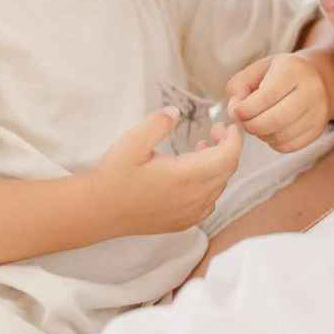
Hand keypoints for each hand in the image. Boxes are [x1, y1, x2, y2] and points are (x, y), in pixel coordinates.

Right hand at [96, 107, 243, 233]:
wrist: (100, 211)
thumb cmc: (115, 176)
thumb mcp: (132, 142)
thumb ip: (157, 123)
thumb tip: (175, 112)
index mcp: (186, 177)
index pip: (228, 157)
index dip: (234, 139)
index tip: (228, 126)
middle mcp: (194, 198)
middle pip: (227, 170)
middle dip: (227, 148)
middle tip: (214, 132)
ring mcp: (191, 214)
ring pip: (219, 186)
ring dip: (218, 166)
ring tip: (201, 148)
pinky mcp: (185, 222)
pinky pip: (210, 202)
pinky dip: (211, 185)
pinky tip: (194, 175)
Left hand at [225, 53, 331, 151]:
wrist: (310, 78)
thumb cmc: (278, 74)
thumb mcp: (255, 70)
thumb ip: (238, 87)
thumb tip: (235, 110)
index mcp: (293, 69)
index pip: (267, 97)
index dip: (245, 109)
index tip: (234, 112)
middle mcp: (312, 89)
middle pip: (276, 120)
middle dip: (251, 125)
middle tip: (243, 122)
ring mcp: (319, 111)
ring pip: (282, 136)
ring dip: (261, 135)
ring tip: (256, 124)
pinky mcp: (318, 128)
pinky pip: (289, 146)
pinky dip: (273, 143)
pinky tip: (270, 131)